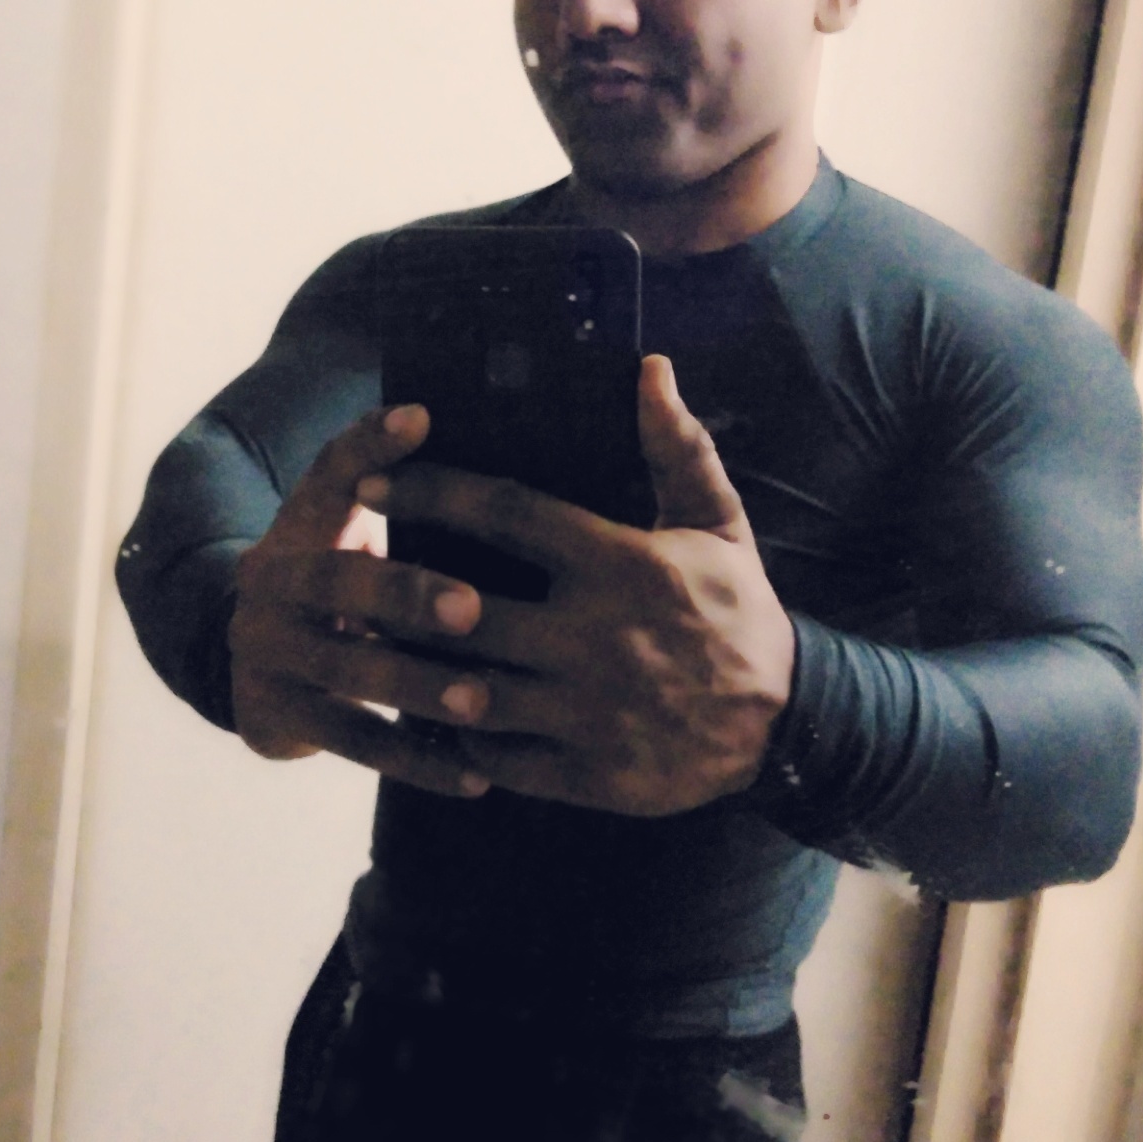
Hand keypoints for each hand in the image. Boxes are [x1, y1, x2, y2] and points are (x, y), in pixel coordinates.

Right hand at [228, 404, 493, 797]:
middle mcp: (271, 581)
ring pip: (348, 670)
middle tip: (473, 608)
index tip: (424, 417)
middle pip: (336, 581)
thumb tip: (480, 433)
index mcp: (300, 522)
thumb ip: (404, 495)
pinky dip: (417, 760)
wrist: (252, 665)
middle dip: (406, 593)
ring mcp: (266, 651)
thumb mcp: (353, 531)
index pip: (332, 470)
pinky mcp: (274, 715)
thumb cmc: (347, 586)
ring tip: (484, 701)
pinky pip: (354, 743)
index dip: (371, 443)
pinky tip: (475, 776)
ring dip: (419, 687)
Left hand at [353, 356, 795, 816]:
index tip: (372, 481)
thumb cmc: (738, 610)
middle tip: (352, 574)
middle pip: (463, 610)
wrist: (790, 724)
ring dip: (414, 671)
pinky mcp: (589, 774)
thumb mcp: (718, 522)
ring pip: (467, 692)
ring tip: (376, 646)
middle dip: (396, 592)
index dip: (428, 492)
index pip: (503, 513)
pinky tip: (435, 714)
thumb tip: (649, 367)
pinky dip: (457, 737)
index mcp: (621, 563)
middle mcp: (597, 638)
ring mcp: (590, 712)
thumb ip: (677, 447)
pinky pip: (496, 758)